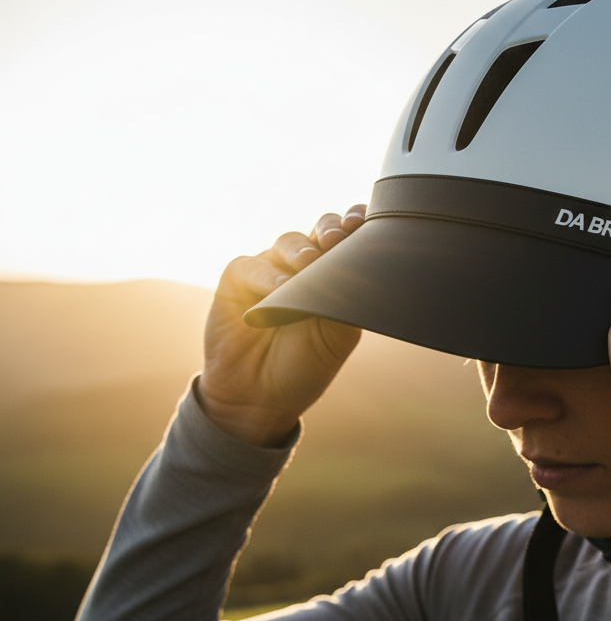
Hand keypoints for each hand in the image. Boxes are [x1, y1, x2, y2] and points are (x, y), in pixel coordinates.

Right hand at [198, 206, 365, 446]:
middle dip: (331, 229)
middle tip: (340, 238)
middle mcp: (301, 267)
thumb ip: (346, 302)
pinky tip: (282, 289)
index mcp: (332, 276)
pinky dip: (267, 277)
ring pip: (287, 242)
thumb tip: (353, 270)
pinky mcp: (237, 281)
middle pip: (318, 230)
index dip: (354, 225)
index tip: (364, 222)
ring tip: (311, 262)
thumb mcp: (337, 337)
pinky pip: (251, 267)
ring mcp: (269, 271)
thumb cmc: (304, 366)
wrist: (262, 398)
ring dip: (301, 250)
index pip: (346, 241)